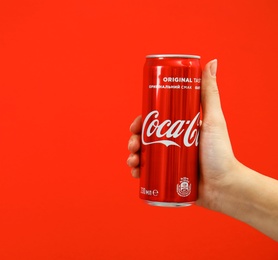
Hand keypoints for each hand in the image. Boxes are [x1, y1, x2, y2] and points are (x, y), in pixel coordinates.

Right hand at [127, 60, 238, 210]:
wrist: (224, 187)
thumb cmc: (221, 153)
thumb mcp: (212, 120)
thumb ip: (209, 93)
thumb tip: (211, 62)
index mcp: (178, 129)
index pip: (154, 121)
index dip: (141, 122)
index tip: (136, 125)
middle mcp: (171, 143)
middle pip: (145, 138)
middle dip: (134, 140)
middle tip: (134, 144)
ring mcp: (168, 161)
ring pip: (142, 155)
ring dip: (132, 156)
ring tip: (134, 161)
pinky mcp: (166, 179)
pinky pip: (147, 175)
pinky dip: (137, 172)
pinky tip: (135, 173)